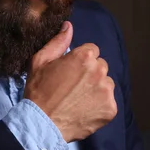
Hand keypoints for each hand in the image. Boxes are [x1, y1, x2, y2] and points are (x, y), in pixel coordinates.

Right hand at [24, 21, 116, 141]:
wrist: (42, 124)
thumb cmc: (38, 92)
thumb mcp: (40, 62)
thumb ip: (58, 42)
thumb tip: (69, 26)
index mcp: (84, 56)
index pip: (92, 51)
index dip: (80, 60)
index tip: (70, 71)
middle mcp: (99, 71)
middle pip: (101, 66)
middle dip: (90, 74)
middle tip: (73, 87)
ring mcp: (107, 91)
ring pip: (106, 84)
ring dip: (97, 89)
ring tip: (79, 100)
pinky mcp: (110, 109)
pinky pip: (109, 102)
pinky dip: (99, 106)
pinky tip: (85, 110)